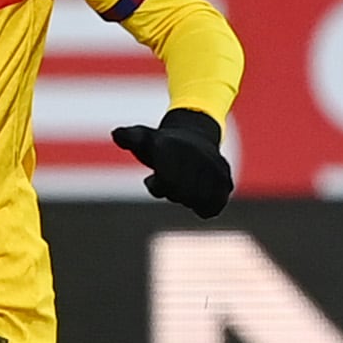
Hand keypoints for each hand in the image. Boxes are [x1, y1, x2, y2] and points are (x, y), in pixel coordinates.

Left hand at [112, 107, 232, 217]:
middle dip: (173, 192)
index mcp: (179, 148)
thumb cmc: (160, 143)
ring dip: (188, 200)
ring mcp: (215, 170)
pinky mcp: (226, 182)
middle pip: (181, 196)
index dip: (158, 185)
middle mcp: (200, 158)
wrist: (195, 136)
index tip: (153, 178)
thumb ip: (129, 137)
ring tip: (184, 185)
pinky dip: (203, 208)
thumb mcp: (142, 137)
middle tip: (169, 180)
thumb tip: (116, 134)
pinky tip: (197, 199)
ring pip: (197, 204)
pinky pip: (213, 208)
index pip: (167, 182)